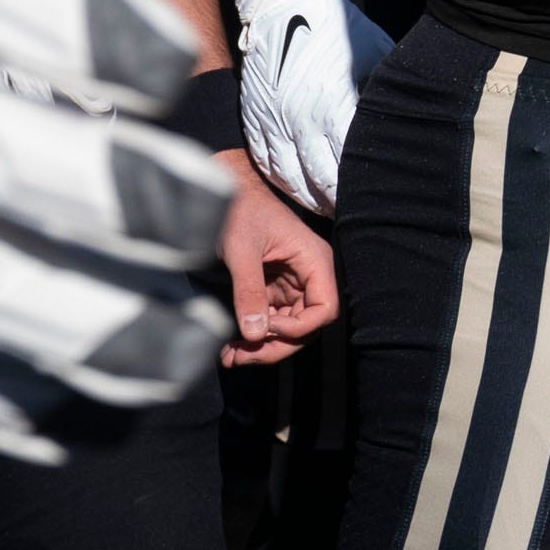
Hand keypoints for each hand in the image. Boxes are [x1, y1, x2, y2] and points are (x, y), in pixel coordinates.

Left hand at [218, 151, 339, 364]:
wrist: (225, 193)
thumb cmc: (239, 211)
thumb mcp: (242, 250)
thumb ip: (249, 290)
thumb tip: (254, 334)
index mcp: (314, 262)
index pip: (324, 309)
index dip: (299, 328)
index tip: (265, 327)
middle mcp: (309, 277)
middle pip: (306, 326)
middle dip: (276, 346)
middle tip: (241, 357)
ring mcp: (291, 285)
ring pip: (288, 329)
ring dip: (262, 347)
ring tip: (231, 357)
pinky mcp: (273, 290)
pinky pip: (270, 321)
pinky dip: (253, 336)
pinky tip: (231, 347)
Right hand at [226, 0, 390, 216]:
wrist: (287, 1)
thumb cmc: (339, 28)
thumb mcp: (373, 59)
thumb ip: (381, 98)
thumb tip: (402, 129)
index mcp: (335, 104)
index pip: (351, 166)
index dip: (363, 192)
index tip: (378, 205)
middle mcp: (301, 118)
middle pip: (320, 181)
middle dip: (338, 205)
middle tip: (355, 219)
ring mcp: (273, 119)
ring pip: (289, 179)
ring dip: (308, 200)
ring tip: (328, 212)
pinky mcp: (254, 116)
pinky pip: (265, 162)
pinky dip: (281, 182)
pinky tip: (296, 191)